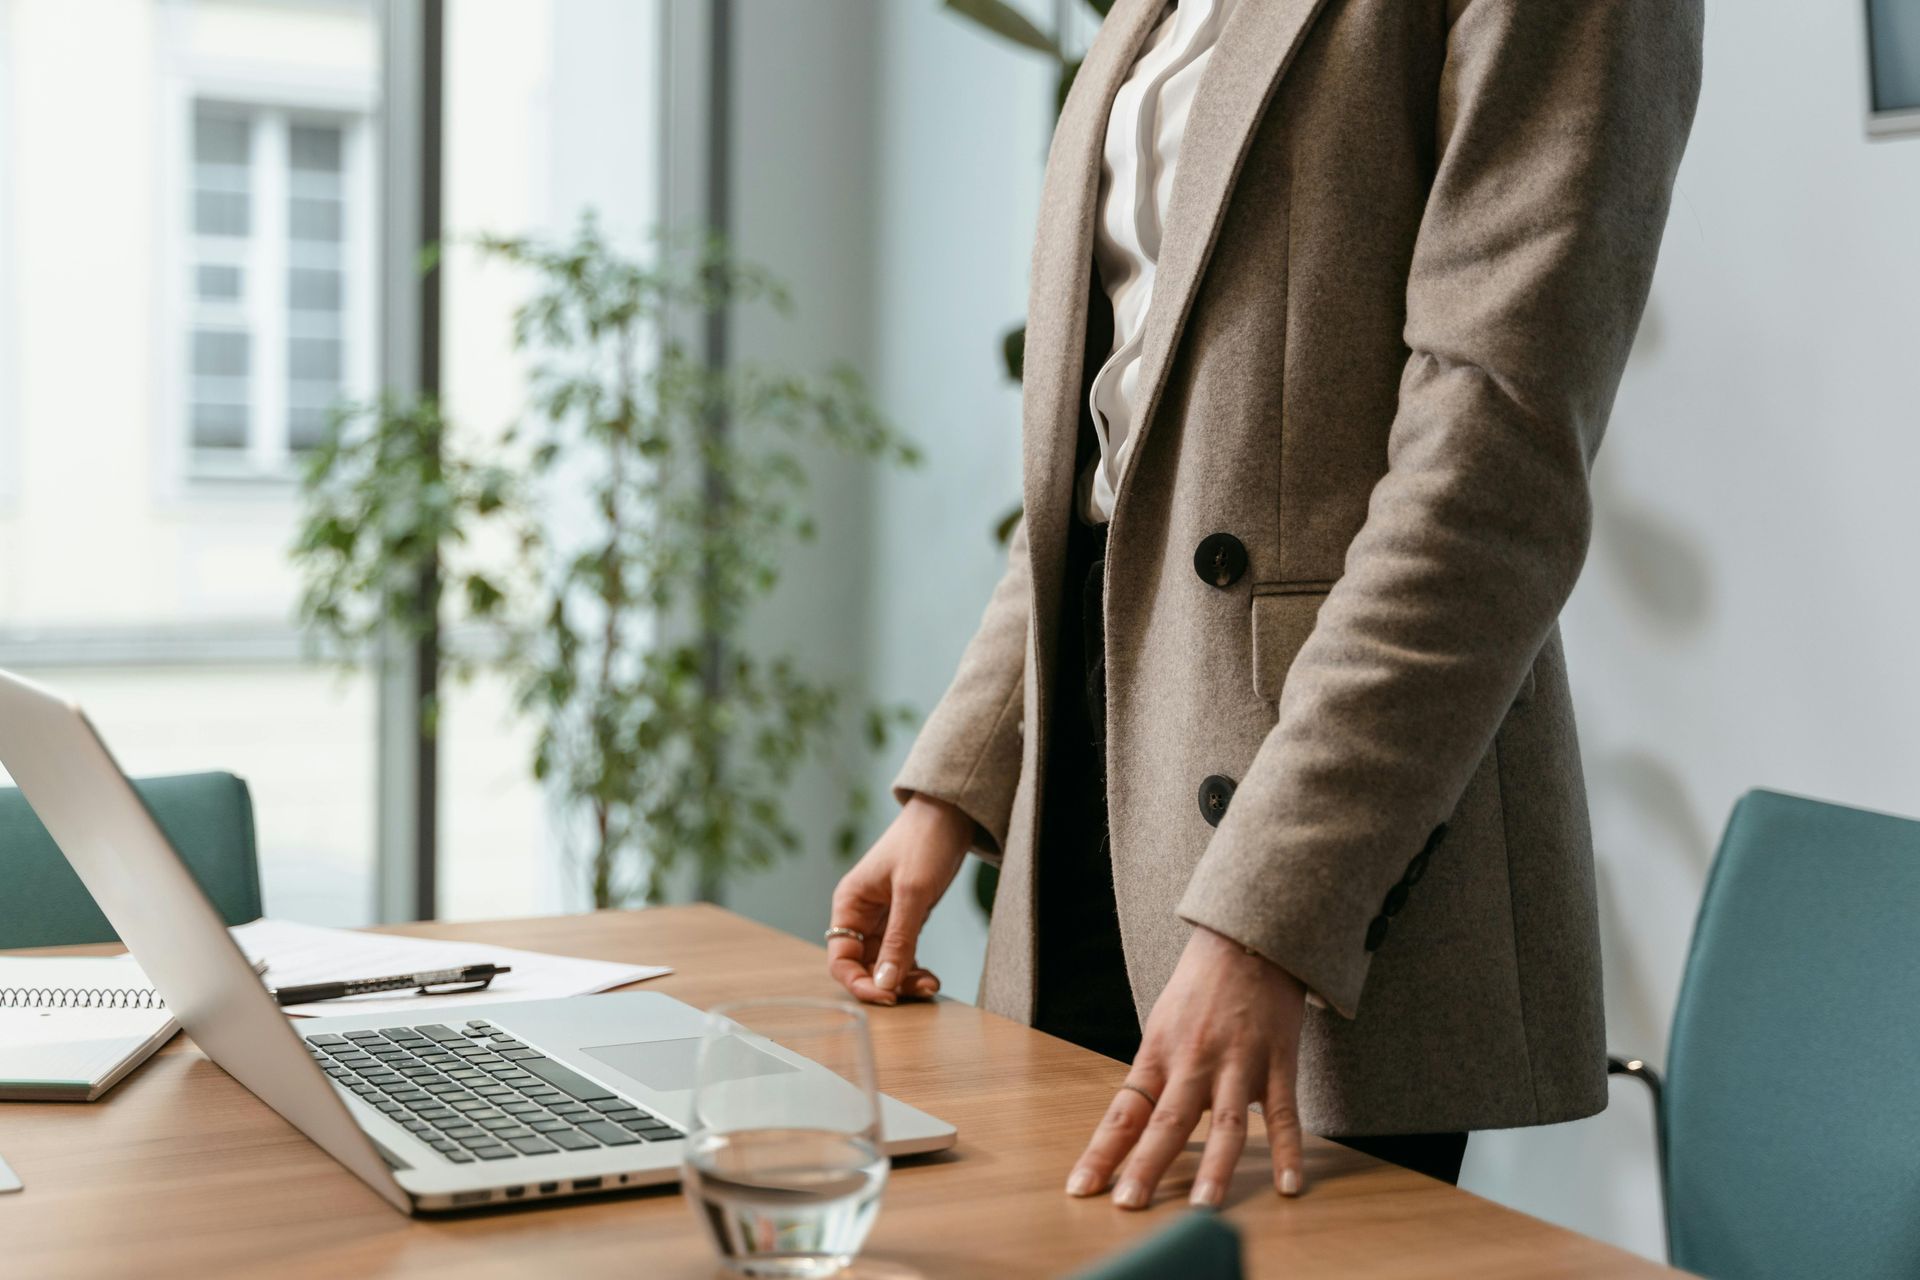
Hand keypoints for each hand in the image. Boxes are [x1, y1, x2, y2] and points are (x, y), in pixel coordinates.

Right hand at [827, 795, 972, 1004]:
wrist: (951, 814)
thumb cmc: (924, 841)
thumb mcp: (912, 892)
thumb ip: (899, 940)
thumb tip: (884, 984)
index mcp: (849, 903)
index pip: (840, 958)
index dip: (859, 983)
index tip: (888, 997)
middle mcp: (860, 914)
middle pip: (862, 965)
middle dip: (886, 984)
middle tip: (918, 992)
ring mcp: (883, 918)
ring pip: (884, 964)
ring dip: (903, 980)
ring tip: (931, 985)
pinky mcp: (905, 919)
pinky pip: (902, 955)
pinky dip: (913, 969)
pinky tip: (930, 977)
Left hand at [1065, 925, 1307, 1208]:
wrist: (1248, 937)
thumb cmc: (1200, 987)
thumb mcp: (1163, 1025)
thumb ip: (1155, 1076)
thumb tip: (1135, 1128)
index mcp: (1159, 1054)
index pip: (1124, 1112)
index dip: (1102, 1151)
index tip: (1082, 1188)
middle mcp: (1194, 1061)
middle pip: (1168, 1121)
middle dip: (1146, 1165)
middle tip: (1129, 1205)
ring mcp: (1238, 1062)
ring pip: (1226, 1122)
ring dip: (1215, 1167)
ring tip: (1202, 1207)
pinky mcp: (1278, 1061)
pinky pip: (1284, 1113)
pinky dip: (1288, 1150)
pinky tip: (1288, 1185)